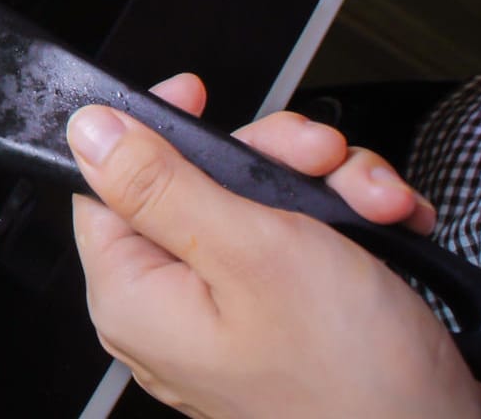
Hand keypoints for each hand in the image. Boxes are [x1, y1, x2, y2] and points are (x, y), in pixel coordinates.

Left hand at [70, 74, 480, 416]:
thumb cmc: (352, 383)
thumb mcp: (251, 251)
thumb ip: (162, 184)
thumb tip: (89, 131)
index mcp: (135, 297)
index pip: (107, 184)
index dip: (153, 131)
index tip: (200, 98)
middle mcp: (175, 311)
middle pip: (197, 184)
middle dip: (271, 157)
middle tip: (319, 155)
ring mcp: (236, 318)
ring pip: (263, 205)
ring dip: (327, 186)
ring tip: (372, 201)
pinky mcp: (295, 322)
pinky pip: (306, 245)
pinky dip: (351, 223)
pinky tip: (391, 224)